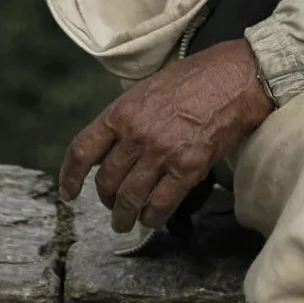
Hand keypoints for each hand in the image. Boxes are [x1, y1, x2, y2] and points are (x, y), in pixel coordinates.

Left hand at [60, 40, 274, 232]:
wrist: (235, 79)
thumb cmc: (195, 79)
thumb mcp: (148, 89)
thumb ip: (127, 117)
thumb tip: (112, 146)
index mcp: (121, 112)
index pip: (83, 151)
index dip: (70, 177)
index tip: (68, 193)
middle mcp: (136, 135)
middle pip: (106, 181)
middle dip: (106, 200)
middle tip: (112, 206)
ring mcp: (161, 153)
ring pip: (130, 198)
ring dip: (124, 217)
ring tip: (126, 223)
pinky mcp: (188, 168)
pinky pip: (161, 204)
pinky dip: (153, 217)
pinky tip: (152, 219)